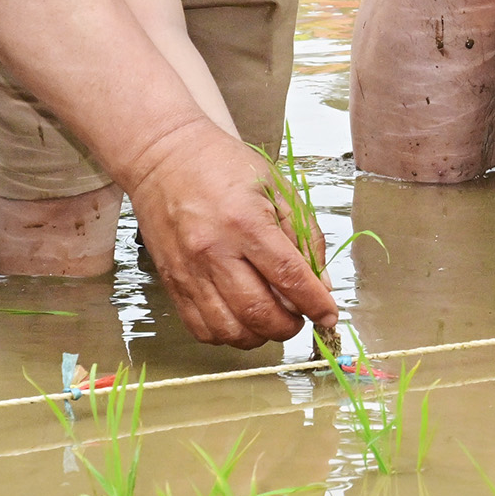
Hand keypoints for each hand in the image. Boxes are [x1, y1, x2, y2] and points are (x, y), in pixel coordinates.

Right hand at [112, 120, 337, 346]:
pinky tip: (242, 321)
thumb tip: (321, 284)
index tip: (330, 315)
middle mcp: (214, 252)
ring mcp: (188, 271)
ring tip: (273, 321)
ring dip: (258, 336)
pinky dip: (226, 334)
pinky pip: (199, 327)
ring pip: (227, 328)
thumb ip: (305, 237)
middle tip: (301, 319)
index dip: (314, 303)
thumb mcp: (278, 189)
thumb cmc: (226, 168)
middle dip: (288, 326)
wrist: (164, 159)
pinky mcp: (171, 282)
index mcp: (246, 223)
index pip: (289, 276)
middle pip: (257, 311)